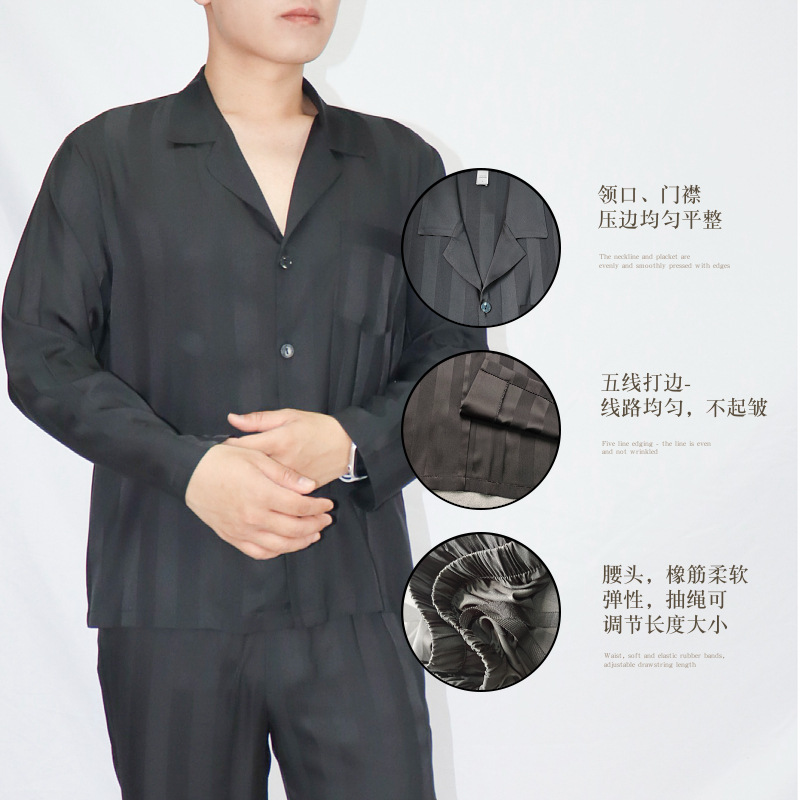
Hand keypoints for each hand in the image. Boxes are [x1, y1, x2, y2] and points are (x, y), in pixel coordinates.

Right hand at [184, 443, 333, 559]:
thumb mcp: (256, 457)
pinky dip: (276, 551)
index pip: (299, 506)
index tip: (328, 504)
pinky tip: (286, 544)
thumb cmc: (223, 460)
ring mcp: (242, 530)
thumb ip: (284, 474)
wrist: (189, 474)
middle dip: (315, 525)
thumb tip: (309, 487)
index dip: (317, 507)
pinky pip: (259, 552)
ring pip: (279, 544)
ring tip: (313, 534)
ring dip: (301, 541)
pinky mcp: (232, 537)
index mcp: (261, 494)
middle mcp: (253, 517)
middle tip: (326, 520)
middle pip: (294, 528)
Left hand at [225, 408, 352, 486]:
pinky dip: (267, 495)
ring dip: (248, 486)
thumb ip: (260, 419)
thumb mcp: (290, 416)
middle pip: (249, 471)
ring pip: (263, 488)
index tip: (217, 451)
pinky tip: (256, 496)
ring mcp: (291, 481)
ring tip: (235, 486)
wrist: (347, 446)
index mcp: (279, 441)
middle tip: (222, 471)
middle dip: (234, 471)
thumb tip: (232, 419)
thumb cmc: (317, 427)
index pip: (243, 446)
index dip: (227, 449)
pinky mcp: (299, 492)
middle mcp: (283, 463)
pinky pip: (278, 497)